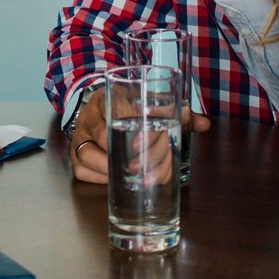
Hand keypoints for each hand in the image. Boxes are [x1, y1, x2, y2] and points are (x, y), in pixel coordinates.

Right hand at [73, 87, 207, 184]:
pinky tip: (115, 181)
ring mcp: (79, 135)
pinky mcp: (73, 153)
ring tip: (136, 178)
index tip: (157, 142)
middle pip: (107, 136)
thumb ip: (175, 114)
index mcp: (110, 97)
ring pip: (88, 154)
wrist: (95, 106)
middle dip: (130, 156)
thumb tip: (204, 125)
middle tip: (149, 169)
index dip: (142, 130)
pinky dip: (98, 179)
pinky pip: (81, 169)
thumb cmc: (126, 107)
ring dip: (112, 170)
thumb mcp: (146, 104)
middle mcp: (91, 115)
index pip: (124, 112)